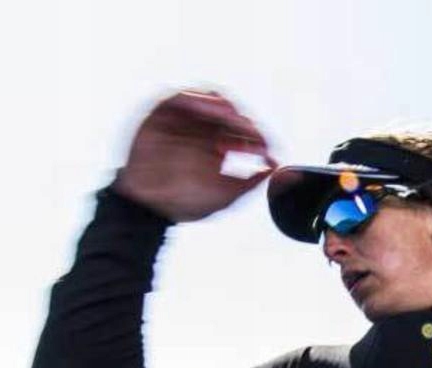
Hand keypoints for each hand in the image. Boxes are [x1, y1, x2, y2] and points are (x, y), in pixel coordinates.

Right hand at [113, 89, 275, 222]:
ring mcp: (184, 121)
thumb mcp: (227, 195)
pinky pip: (181, 97)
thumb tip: (281, 171)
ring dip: (224, 107)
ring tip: (234, 120)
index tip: (265, 150)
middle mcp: (204, 131)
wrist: (150, 205)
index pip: (245, 133)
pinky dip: (198, 99)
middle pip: (231, 114)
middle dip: (244, 123)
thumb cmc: (186, 202)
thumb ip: (253, 182)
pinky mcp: (162, 114)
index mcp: (220, 147)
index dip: (258, 138)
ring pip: (209, 101)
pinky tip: (212, 110)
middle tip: (251, 135)